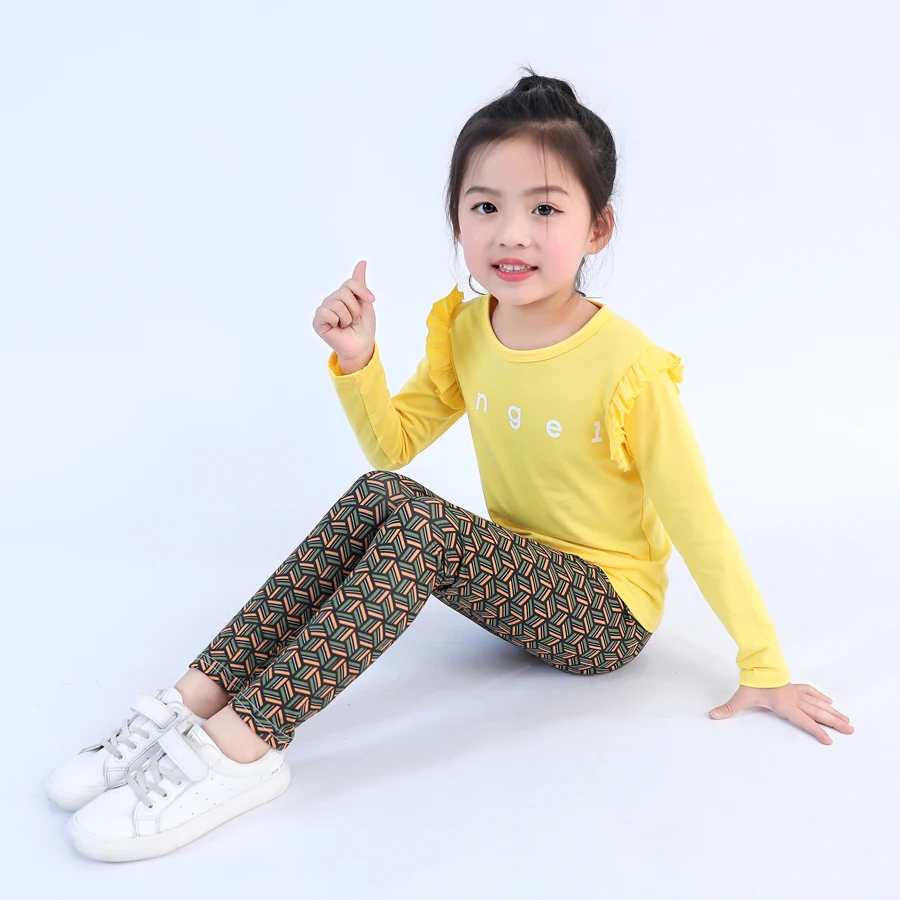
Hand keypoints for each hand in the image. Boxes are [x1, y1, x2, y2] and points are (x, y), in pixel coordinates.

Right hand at [312, 259, 376, 364]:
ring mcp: (323, 310)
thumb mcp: (365, 302)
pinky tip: (336, 328)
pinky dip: (336, 321)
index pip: (350, 283)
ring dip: (348, 317)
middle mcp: (330, 300)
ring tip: (346, 325)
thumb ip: (360, 283)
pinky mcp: (317, 321)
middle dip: (355, 309)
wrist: (361, 346)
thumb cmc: (363, 327)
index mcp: (341, 295)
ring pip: (337, 303)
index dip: (362, 291)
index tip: (371, 300)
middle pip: (344, 292)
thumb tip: (362, 262)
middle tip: (354, 320)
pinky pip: (326, 312)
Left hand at [709, 682, 853, 744]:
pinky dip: (820, 697)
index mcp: (785, 706)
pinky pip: (811, 692)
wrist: (758, 663)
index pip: (804, 722)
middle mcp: (795, 700)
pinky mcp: (794, 686)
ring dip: (833, 712)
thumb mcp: (741, 697)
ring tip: (847, 719)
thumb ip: (729, 708)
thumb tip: (713, 716)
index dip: (817, 731)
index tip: (830, 741)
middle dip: (834, 723)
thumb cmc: (753, 682)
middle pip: (818, 713)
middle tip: (851, 730)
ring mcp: (796, 692)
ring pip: (818, 703)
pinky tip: (828, 701)